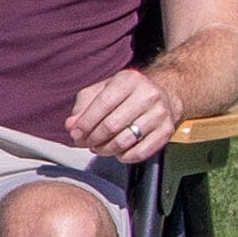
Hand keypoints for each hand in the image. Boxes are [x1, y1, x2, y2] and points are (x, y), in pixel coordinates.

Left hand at [63, 66, 181, 162]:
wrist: (163, 94)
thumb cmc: (126, 95)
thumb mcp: (102, 91)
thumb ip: (83, 106)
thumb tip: (71, 124)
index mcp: (129, 80)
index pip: (102, 105)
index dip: (85, 123)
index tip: (76, 134)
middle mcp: (147, 94)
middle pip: (111, 126)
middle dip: (92, 139)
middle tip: (86, 143)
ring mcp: (159, 113)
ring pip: (123, 142)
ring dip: (105, 150)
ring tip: (99, 147)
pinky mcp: (166, 131)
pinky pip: (139, 153)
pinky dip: (123, 156)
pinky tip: (118, 151)